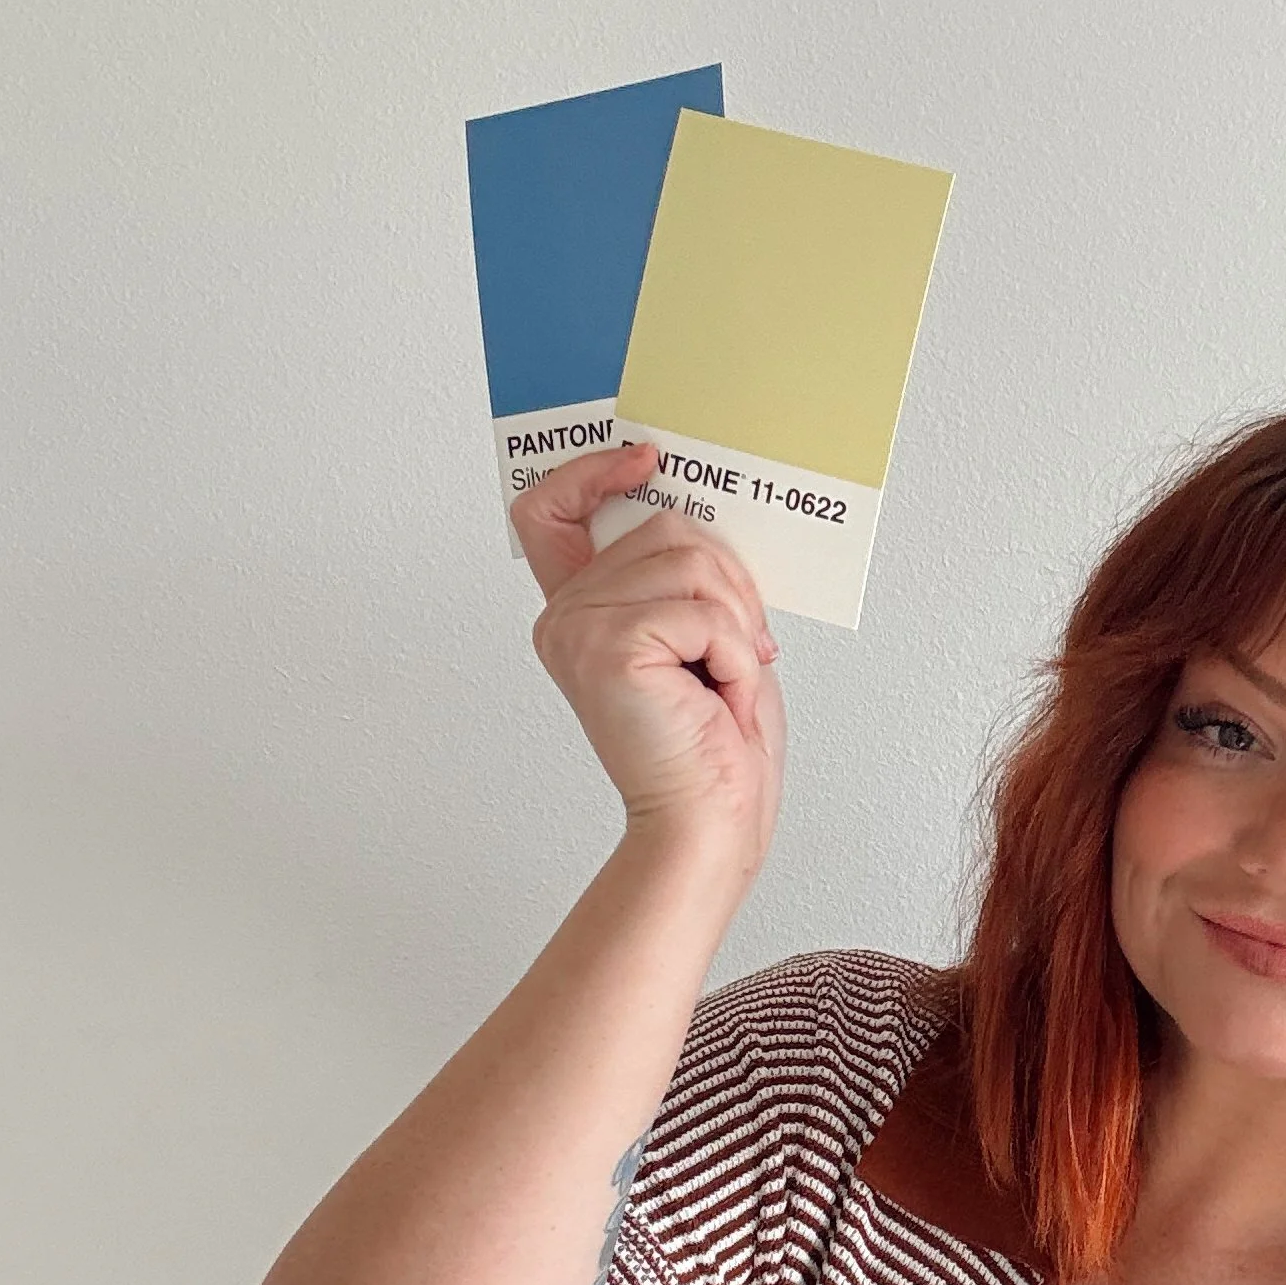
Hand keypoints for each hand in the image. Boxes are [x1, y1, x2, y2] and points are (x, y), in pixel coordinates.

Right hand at [511, 438, 786, 884]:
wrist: (710, 824)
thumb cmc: (714, 748)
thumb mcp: (703, 636)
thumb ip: (680, 574)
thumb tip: (696, 509)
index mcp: (581, 610)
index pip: (547, 510)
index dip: (591, 471)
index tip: (646, 459)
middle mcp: (565, 616)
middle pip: (665, 526)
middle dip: (728, 582)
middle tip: (738, 648)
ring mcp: (579, 629)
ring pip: (693, 560)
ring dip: (736, 623)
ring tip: (723, 679)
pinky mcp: (610, 647)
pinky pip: (705, 610)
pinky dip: (735, 654)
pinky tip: (717, 696)